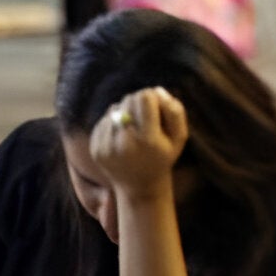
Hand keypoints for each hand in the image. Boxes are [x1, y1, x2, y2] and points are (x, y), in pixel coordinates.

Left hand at [90, 87, 189, 201]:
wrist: (139, 185)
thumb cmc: (162, 156)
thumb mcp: (179, 137)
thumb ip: (175, 111)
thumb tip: (157, 90)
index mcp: (148, 140)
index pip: (144, 97)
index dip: (152, 97)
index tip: (156, 106)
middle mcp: (125, 143)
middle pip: (128, 100)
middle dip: (138, 103)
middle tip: (145, 118)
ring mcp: (107, 147)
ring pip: (115, 108)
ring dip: (125, 112)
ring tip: (133, 128)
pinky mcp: (96, 148)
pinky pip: (103, 120)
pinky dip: (113, 122)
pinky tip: (121, 136)